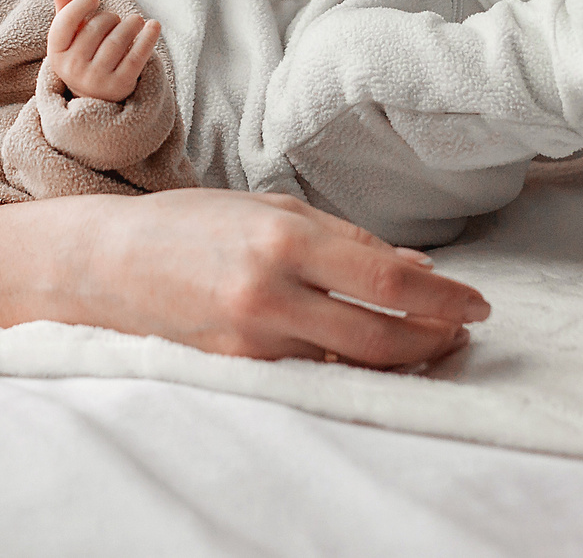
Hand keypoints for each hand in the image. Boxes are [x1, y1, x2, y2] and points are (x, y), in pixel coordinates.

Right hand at [0, 189, 489, 365]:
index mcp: (283, 238)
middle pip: (381, 335)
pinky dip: (349, 364)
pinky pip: (314, 372)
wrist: (106, 265)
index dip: (442, 298)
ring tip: (431, 343)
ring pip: (352, 362)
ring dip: (401, 357)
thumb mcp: (270, 211)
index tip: (477, 304)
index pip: (387, 280)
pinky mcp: (239, 368)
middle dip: (435, 339)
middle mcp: (271, 291)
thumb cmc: (190, 225)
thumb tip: (415, 269)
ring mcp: (253, 338)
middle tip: (464, 332)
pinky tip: (368, 352)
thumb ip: (344, 240)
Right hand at [46, 0, 159, 101]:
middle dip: (110, 18)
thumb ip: (66, 14)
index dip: (80, 6)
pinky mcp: (120, 85)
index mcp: (57, 56)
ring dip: (131, 24)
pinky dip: (148, 38)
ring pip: (117, 40)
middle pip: (96, 29)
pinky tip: (154, 26)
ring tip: (136, 21)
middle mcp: (73, 69)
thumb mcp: (71, 42)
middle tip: (117, 20)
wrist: (98, 100)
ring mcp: (96, 80)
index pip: (64, 23)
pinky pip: (137, 56)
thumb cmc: (84, 60)